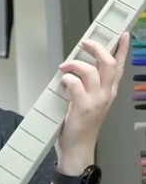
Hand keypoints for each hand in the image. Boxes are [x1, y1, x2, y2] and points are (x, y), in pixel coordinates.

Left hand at [56, 32, 128, 172]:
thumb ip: (87, 87)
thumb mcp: (89, 104)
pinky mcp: (83, 106)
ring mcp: (96, 100)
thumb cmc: (81, 127)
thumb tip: (76, 69)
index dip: (122, 49)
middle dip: (97, 48)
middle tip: (85, 43)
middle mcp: (106, 95)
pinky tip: (62, 82)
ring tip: (65, 67)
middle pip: (108, 63)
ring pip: (90, 71)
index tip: (122, 34)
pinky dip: (67, 79)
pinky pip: (75, 83)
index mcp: (109, 92)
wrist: (78, 149)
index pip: (119, 66)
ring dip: (75, 64)